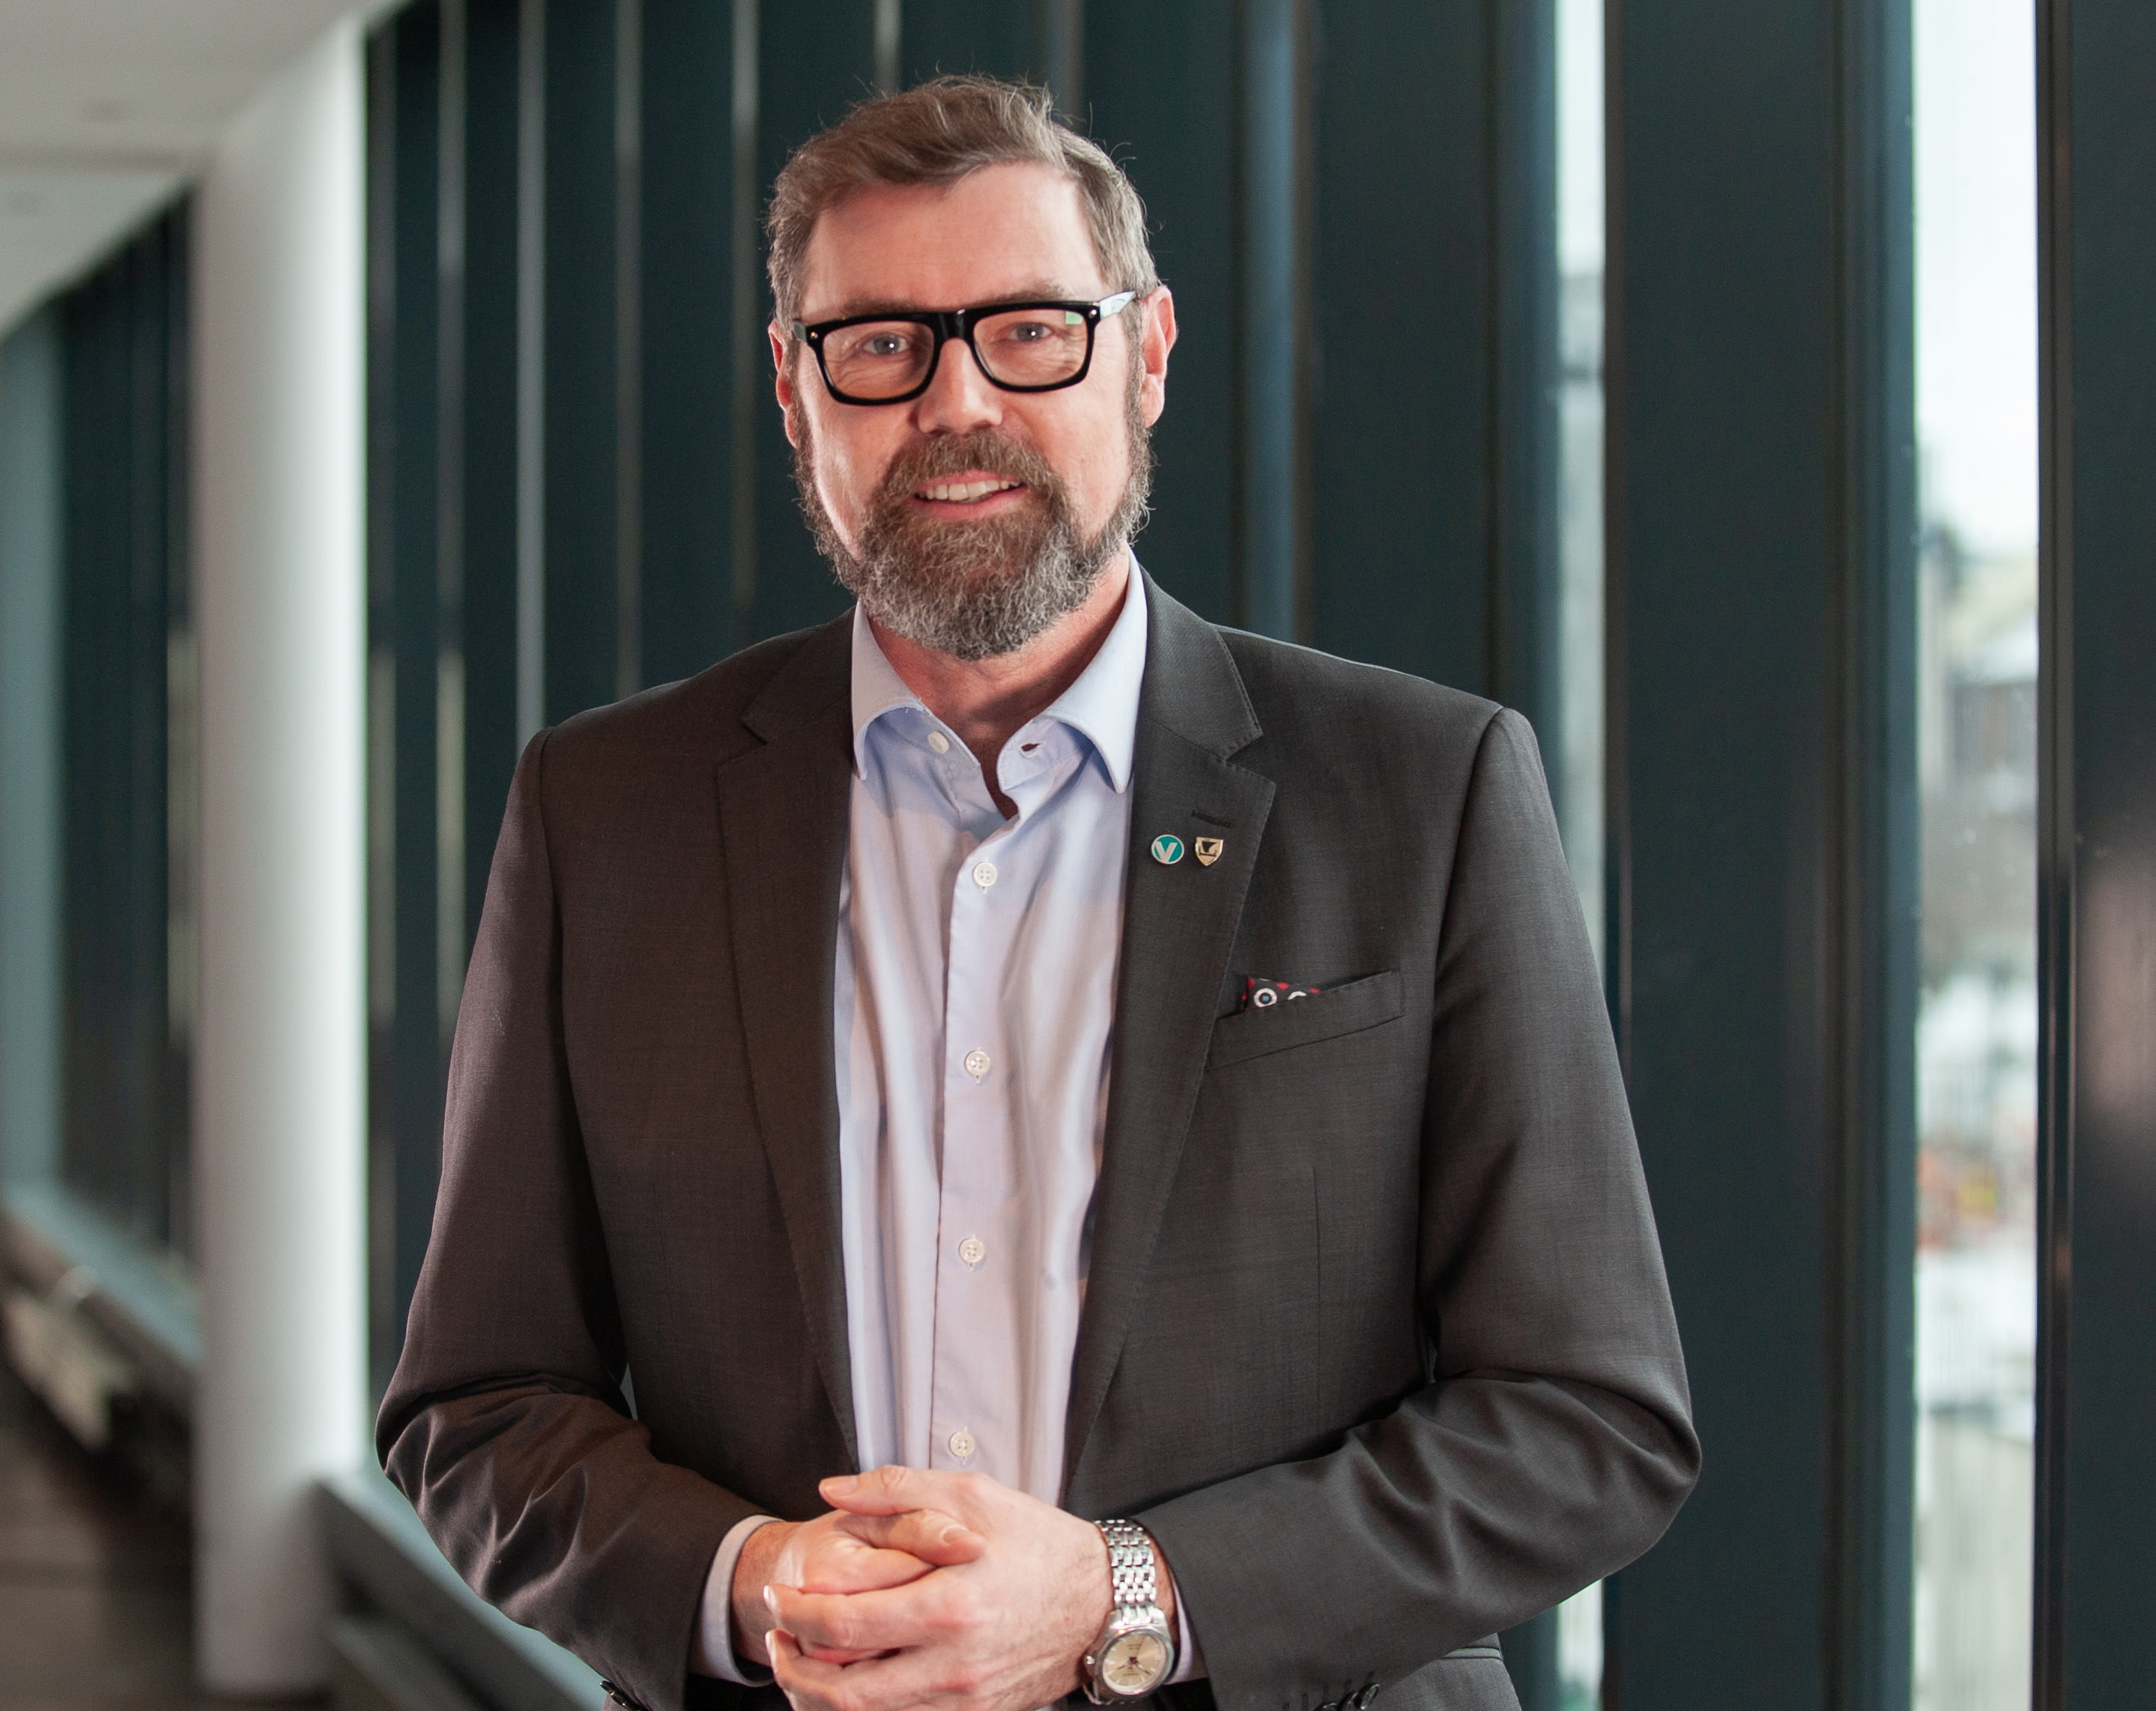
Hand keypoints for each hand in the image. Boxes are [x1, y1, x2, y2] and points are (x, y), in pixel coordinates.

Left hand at [764, 1465, 1173, 1710]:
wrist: (1101, 1604)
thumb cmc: (1039, 1545)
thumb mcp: (973, 1495)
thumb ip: (897, 1489)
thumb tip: (834, 1491)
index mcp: (949, 1607)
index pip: (842, 1623)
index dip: (795, 1611)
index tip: (779, 1593)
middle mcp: (952, 1665)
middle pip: (842, 1689)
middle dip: (792, 1665)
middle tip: (775, 1636)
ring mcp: (962, 1701)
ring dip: (818, 1695)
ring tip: (799, 1661)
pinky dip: (862, 1708)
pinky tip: (848, 1679)